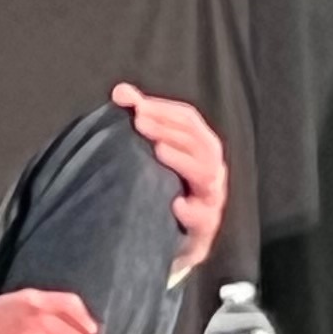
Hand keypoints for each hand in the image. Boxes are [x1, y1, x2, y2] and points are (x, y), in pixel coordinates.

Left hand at [112, 83, 225, 273]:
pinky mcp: (203, 229)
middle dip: (169, 129)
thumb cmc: (161, 189)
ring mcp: (210, 200)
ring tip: (158, 152)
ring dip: (183, 161)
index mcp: (201, 149)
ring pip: (207, 175)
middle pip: (200, 143)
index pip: (189, 120)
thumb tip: (121, 91)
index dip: (164, 109)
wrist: (170, 242)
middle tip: (139, 122)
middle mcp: (211, 171)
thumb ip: (141, 120)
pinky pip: (204, 218)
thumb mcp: (152, 155)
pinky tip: (174, 203)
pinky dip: (190, 210)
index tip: (136, 105)